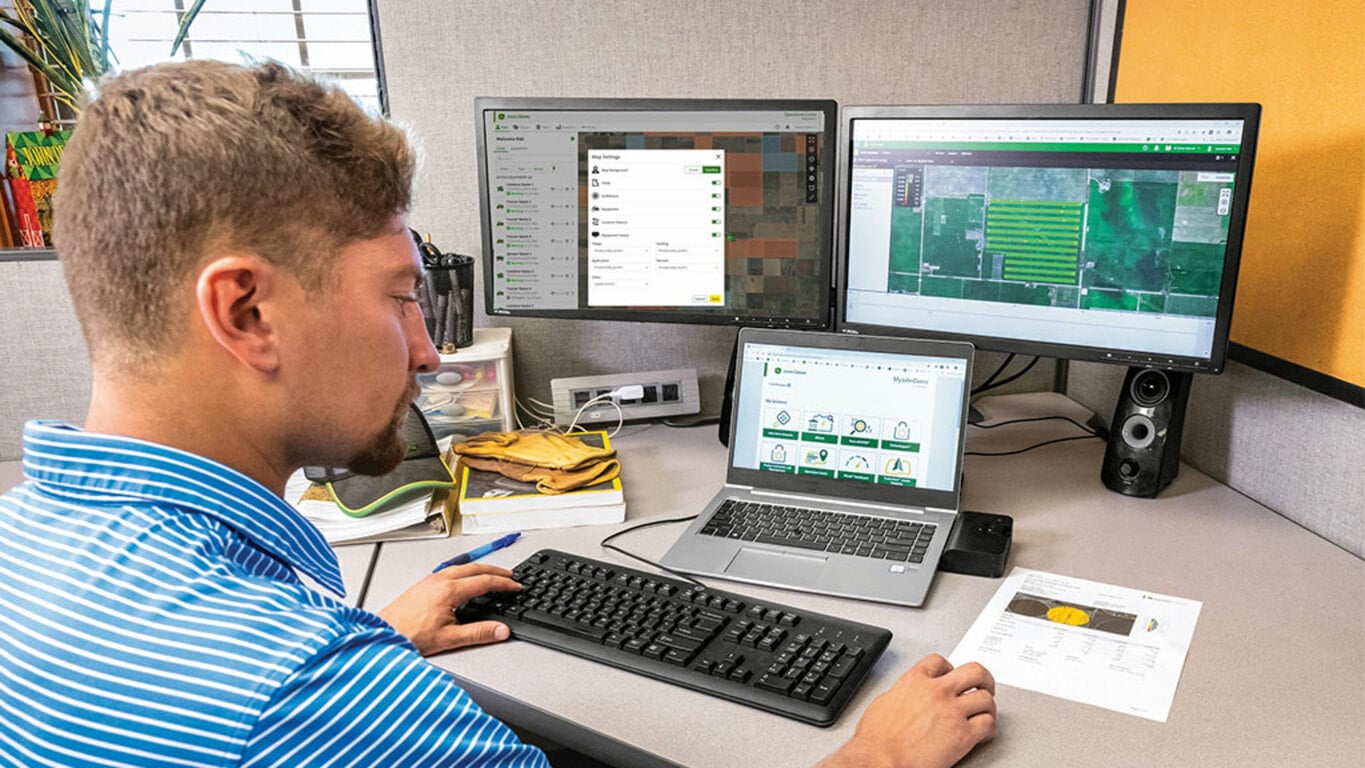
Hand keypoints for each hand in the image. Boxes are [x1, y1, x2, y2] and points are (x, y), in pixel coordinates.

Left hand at [375, 563, 521, 655]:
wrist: (383, 633)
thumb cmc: (409, 635)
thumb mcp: (449, 639)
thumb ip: (478, 633)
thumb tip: (501, 631)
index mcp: (449, 590)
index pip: (485, 581)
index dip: (504, 583)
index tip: (515, 586)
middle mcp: (439, 580)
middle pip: (475, 568)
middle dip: (495, 571)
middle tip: (510, 576)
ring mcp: (430, 580)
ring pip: (461, 567)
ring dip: (480, 569)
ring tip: (491, 574)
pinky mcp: (423, 584)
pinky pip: (450, 570)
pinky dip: (465, 571)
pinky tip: (465, 578)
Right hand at [818, 654, 995, 767]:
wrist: (880, 759)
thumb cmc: (876, 739)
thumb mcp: (883, 702)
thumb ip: (902, 694)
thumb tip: (906, 696)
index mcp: (914, 681)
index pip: (939, 662)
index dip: (950, 668)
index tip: (952, 675)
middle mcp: (937, 691)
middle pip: (974, 671)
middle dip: (983, 679)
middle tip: (984, 687)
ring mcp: (952, 711)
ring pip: (986, 698)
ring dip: (988, 706)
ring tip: (985, 714)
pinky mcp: (963, 735)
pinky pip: (988, 724)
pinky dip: (989, 728)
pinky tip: (983, 734)